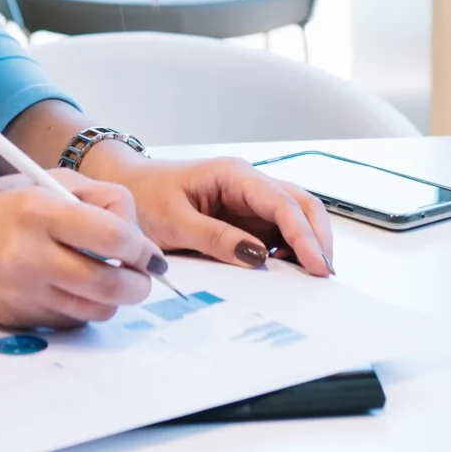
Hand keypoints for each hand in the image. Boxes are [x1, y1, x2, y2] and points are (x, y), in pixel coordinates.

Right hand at [0, 167, 163, 329]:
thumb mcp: (46, 181)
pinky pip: (69, 321)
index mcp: (39, 212)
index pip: (113, 238)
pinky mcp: (17, 319)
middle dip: (139, 284)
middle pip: (111, 285)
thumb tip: (138, 240)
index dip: (141, 249)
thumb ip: (99, 199)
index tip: (148, 254)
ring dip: (113, 299)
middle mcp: (30, 256)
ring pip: (95, 311)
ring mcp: (22, 293)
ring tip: (106, 279)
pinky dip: (81, 308)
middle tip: (141, 275)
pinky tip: (69, 287)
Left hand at [84, 148, 334, 275]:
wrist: (126, 188)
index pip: (282, 203)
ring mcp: (249, 199)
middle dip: (318, 237)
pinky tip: (290, 272)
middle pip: (301, 204)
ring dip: (308, 242)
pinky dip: (291, 249)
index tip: (317, 265)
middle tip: (324, 275)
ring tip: (312, 277)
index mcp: (234, 174)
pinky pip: (278, 231)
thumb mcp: (174, 221)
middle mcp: (249, 183)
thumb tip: (257, 257)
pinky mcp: (245, 217)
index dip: (304, 235)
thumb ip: (216, 238)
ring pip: (295, 216)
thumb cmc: (145, 197)